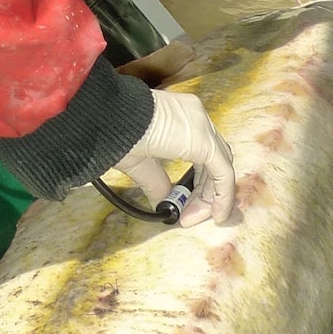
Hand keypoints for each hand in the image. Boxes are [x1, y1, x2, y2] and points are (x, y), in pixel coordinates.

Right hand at [113, 89, 234, 225]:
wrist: (109, 119)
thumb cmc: (115, 132)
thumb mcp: (139, 162)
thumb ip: (157, 181)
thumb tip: (164, 201)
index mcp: (181, 115)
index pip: (203, 152)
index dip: (199, 181)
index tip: (186, 204)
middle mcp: (196, 116)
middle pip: (215, 161)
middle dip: (204, 192)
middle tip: (189, 215)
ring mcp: (202, 127)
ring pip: (221, 167)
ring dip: (210, 197)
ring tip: (191, 218)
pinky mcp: (205, 142)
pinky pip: (223, 173)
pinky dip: (222, 196)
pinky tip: (215, 213)